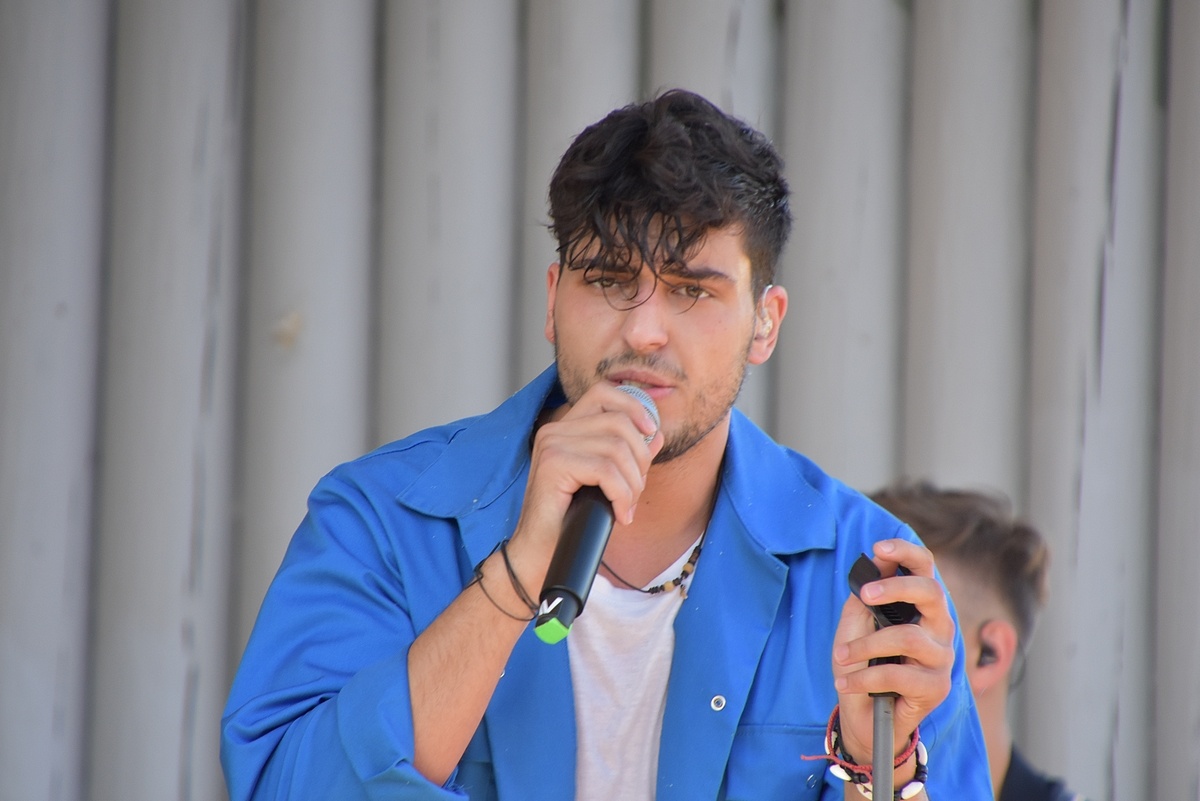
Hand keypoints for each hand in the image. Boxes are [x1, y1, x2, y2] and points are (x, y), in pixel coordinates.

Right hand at [506, 382, 662, 581]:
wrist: (539, 553)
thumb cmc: (572, 520)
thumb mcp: (606, 482)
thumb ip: (628, 455)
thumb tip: (656, 434)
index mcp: (565, 428)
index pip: (604, 393)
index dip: (634, 406)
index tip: (651, 432)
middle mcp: (555, 430)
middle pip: (619, 422)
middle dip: (640, 459)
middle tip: (635, 491)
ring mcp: (551, 445)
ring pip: (616, 448)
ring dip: (632, 484)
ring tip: (626, 507)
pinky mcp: (552, 465)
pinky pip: (606, 471)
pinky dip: (622, 495)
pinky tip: (619, 514)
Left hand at [831, 539, 954, 766]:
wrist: (865, 719)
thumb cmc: (862, 666)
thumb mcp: (854, 627)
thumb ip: (863, 598)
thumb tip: (873, 565)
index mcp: (921, 608)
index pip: (926, 570)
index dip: (907, 553)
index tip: (880, 547)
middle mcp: (939, 628)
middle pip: (931, 593)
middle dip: (896, 587)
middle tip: (865, 594)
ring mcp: (941, 658)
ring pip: (906, 636)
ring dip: (864, 645)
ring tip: (840, 657)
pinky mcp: (936, 688)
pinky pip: (897, 674)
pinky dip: (864, 677)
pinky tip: (845, 682)